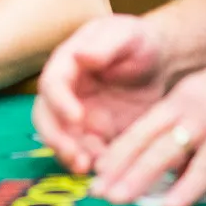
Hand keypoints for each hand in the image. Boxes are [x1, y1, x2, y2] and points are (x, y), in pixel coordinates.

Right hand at [33, 14, 167, 173]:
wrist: (160, 62)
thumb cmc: (138, 41)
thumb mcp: (125, 34)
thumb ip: (104, 45)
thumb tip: (80, 56)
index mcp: (67, 64)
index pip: (52, 84)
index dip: (59, 102)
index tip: (76, 117)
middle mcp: (66, 91)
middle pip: (46, 116)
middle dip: (55, 137)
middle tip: (73, 154)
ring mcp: (79, 115)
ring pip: (61, 138)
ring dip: (68, 155)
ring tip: (86, 168)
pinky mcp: (97, 134)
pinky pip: (87, 152)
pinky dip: (92, 163)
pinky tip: (107, 171)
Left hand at [90, 41, 205, 205]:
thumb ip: (193, 129)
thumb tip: (178, 164)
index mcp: (180, 99)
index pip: (141, 128)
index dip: (117, 149)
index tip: (97, 170)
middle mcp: (187, 107)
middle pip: (143, 140)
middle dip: (117, 167)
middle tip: (97, 190)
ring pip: (164, 151)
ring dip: (138, 177)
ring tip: (117, 197)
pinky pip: (205, 165)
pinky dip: (186, 186)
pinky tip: (169, 204)